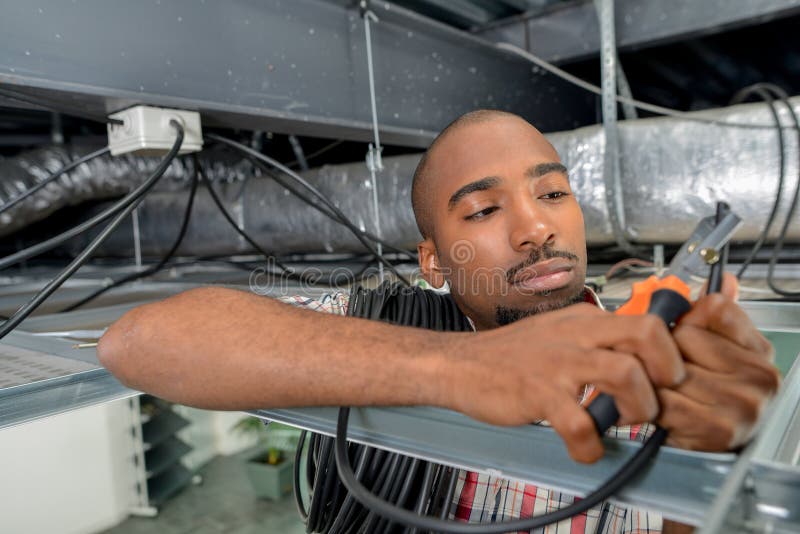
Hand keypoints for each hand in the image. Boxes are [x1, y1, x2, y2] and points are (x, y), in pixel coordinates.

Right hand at [444, 302, 685, 462]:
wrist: (460, 364)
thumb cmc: (510, 355)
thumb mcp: (558, 332)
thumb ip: (595, 340)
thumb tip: (638, 358)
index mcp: (585, 320)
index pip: (648, 321)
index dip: (670, 352)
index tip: (666, 378)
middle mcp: (576, 334)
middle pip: (647, 334)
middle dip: (667, 371)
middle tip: (657, 398)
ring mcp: (558, 362)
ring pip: (624, 373)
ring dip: (638, 407)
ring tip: (624, 422)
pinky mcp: (538, 393)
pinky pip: (581, 425)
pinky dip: (591, 447)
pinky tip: (585, 449)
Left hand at [657, 273, 779, 450]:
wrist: (710, 447)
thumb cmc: (708, 394)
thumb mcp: (716, 349)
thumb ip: (716, 314)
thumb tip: (725, 278)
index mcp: (759, 349)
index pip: (714, 307)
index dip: (687, 318)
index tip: (683, 333)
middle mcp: (760, 376)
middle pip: (684, 336)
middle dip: (664, 351)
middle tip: (667, 368)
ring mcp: (743, 404)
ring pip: (669, 368)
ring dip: (655, 379)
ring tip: (665, 390)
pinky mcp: (718, 430)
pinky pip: (665, 400)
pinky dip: (654, 403)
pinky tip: (664, 408)